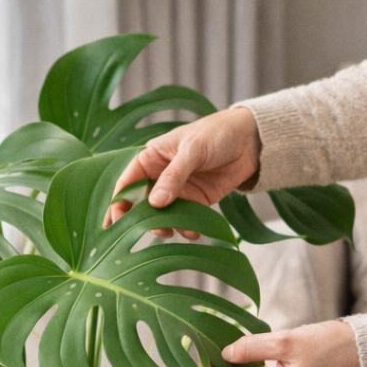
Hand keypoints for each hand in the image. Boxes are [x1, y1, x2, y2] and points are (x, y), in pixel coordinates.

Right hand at [105, 106, 260, 237]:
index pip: (127, 183)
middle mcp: (161, 177)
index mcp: (152, 158)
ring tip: (171, 232)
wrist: (251, 140)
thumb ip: (174, 176)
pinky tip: (192, 232)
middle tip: (145, 232)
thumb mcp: (192, 150)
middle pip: (141, 204)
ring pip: (162, 216)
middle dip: (140, 220)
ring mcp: (178, 191)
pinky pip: (185, 220)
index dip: (119, 202)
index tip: (115, 221)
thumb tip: (155, 203)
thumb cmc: (216, 133)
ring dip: (164, 227)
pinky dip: (186, 229)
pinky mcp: (196, 202)